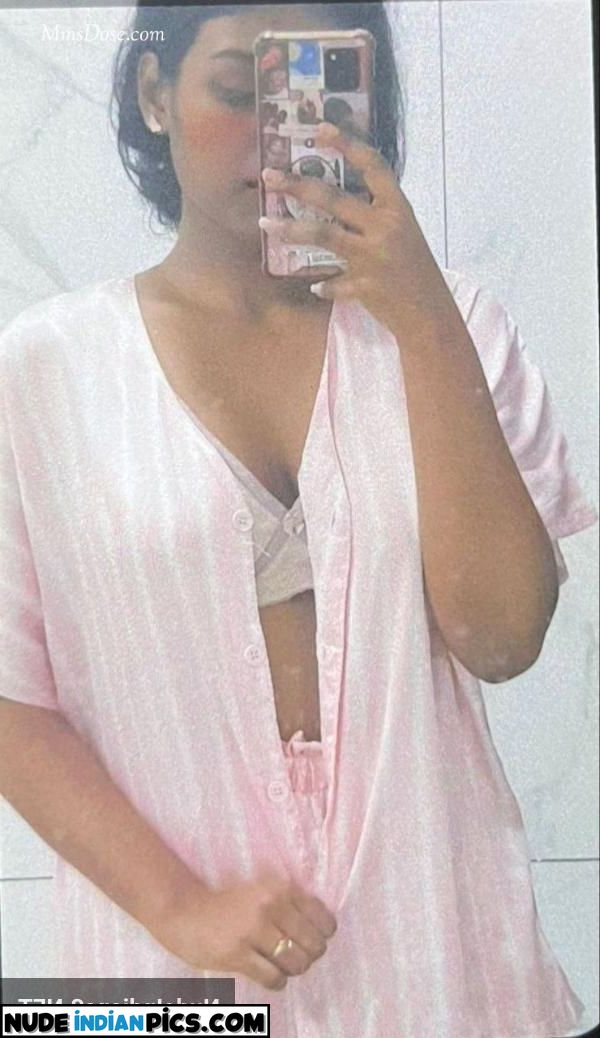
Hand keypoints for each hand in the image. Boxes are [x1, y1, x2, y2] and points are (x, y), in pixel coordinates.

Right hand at [152, 870, 336, 991]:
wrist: (185, 912)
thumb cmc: (229, 904)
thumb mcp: (262, 891)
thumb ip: (290, 904)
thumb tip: (324, 931)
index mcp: (280, 887)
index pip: (323, 919)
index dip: (323, 935)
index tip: (313, 939)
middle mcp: (270, 905)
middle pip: (314, 944)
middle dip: (310, 955)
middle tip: (298, 956)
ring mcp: (253, 930)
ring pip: (297, 963)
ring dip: (294, 969)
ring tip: (283, 965)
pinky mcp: (237, 954)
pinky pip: (274, 977)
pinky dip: (278, 981)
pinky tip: (271, 976)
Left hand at [260, 122, 454, 336]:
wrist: (431, 313)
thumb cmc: (417, 270)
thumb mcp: (405, 233)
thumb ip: (376, 216)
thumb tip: (339, 201)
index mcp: (398, 209)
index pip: (372, 166)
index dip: (347, 144)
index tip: (320, 129)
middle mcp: (385, 227)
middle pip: (334, 199)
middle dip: (297, 185)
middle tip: (268, 176)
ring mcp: (373, 257)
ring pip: (322, 235)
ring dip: (289, 230)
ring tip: (264, 224)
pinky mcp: (364, 287)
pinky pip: (332, 283)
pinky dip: (323, 286)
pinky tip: (315, 287)